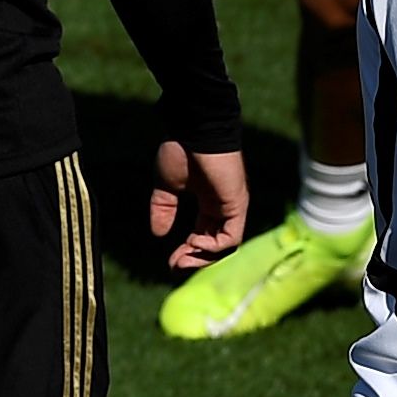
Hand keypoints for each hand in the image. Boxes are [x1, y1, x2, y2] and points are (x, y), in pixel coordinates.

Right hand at [154, 138, 251, 267]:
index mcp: (209, 202)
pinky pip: (231, 237)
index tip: (170, 262)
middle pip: (215, 245)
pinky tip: (194, 243)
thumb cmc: (182, 150)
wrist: (194, 130)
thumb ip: (163, 208)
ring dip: (203, 257)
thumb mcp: (168, 186)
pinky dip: (213, 247)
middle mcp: (223, 206)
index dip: (188, 252)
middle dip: (195, 259)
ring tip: (182, 260)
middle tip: (175, 266)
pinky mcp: (238, 204)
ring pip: (224, 246)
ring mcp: (232, 206)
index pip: (203, 235)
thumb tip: (158, 234)